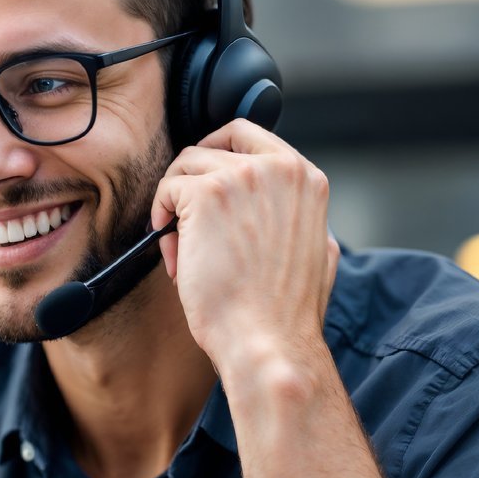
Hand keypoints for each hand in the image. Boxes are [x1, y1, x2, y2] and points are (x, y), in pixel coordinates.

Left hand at [151, 118, 339, 380]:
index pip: (251, 136)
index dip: (219, 155)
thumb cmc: (285, 312)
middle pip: (215, 142)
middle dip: (193, 173)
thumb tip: (282, 204)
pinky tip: (176, 260)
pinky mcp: (207, 193)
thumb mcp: (317, 248)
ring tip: (183, 253)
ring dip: (176, 205)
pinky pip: (167, 191)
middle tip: (182, 210)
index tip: (202, 182)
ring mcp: (242, 176)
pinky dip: (161, 223)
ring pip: (185, 166)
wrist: (268, 341)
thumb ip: (298, 215)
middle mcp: (279, 167)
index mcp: (306, 178)